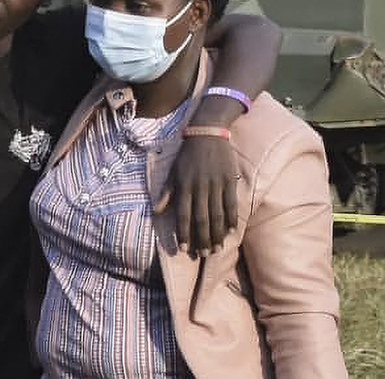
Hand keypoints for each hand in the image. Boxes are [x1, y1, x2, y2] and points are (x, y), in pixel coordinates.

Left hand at [154, 135, 238, 254]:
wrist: (206, 134)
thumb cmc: (187, 155)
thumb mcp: (172, 172)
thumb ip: (166, 192)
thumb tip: (156, 211)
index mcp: (184, 187)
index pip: (183, 216)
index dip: (184, 233)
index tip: (185, 249)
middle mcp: (199, 189)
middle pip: (201, 219)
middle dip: (202, 239)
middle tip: (203, 255)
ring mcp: (215, 185)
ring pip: (217, 215)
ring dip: (216, 234)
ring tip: (216, 249)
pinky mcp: (229, 181)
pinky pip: (231, 204)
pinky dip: (232, 218)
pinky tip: (232, 231)